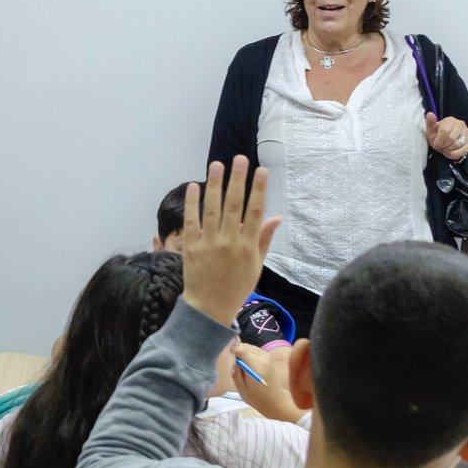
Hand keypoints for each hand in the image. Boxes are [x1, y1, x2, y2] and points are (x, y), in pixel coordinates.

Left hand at [181, 157, 280, 326]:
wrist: (209, 308)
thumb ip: (264, 240)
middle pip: (234, 205)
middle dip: (237, 180)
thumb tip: (276, 218)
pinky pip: (192, 221)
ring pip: (213, 208)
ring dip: (215, 184)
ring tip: (217, 164)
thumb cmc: (236, 286)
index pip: (256, 212)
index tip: (261, 171)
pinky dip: (192, 203)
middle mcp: (229, 241)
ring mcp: (209, 242)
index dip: (259, 189)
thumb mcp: (256, 265)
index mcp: (248, 246)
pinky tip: (194, 186)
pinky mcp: (192, 246)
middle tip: (239, 159)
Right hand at [232, 343, 304, 422]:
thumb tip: (228, 357)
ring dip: (239, 353)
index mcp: (257, 367)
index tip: (225, 360)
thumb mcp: (241, 388)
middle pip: (243, 346)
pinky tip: (245, 365)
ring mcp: (266, 355)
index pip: (241, 350)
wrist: (274, 400)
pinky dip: (245, 354)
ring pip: (246, 346)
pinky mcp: (266, 355)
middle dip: (234, 353)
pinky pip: (251, 349)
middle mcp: (263, 358)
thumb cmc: (256, 398)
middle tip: (231, 366)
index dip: (230, 351)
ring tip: (238, 367)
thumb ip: (235, 371)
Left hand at [425, 113, 467, 160]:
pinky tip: (451, 152)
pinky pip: (464, 150)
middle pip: (451, 139)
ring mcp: (467, 132)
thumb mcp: (431, 131)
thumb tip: (430, 114)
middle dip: (443, 146)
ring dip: (449, 150)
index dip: (438, 141)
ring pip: (458, 145)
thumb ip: (430, 123)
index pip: (444, 131)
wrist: (448, 142)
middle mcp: (460, 124)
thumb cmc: (438, 136)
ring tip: (446, 148)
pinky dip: (455, 154)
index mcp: (449, 120)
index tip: (436, 145)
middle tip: (441, 147)